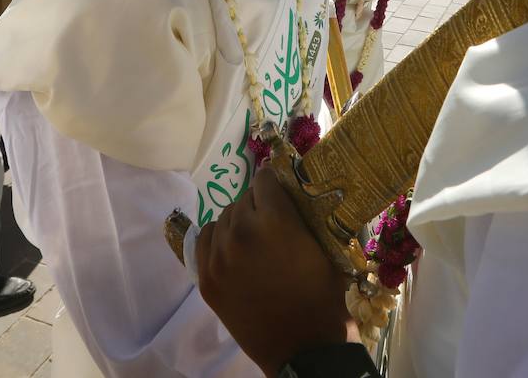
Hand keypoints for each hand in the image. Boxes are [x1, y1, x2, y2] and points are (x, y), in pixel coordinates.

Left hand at [195, 165, 357, 374]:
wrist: (303, 347)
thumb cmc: (322, 296)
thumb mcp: (322, 247)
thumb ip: (303, 217)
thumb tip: (293, 196)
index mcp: (275, 221)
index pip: (265, 179)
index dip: (276, 182)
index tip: (281, 190)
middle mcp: (241, 232)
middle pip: (244, 199)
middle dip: (259, 205)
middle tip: (272, 220)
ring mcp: (219, 257)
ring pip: (223, 218)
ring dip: (238, 221)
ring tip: (253, 237)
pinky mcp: (206, 278)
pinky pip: (204, 240)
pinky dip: (217, 238)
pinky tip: (231, 247)